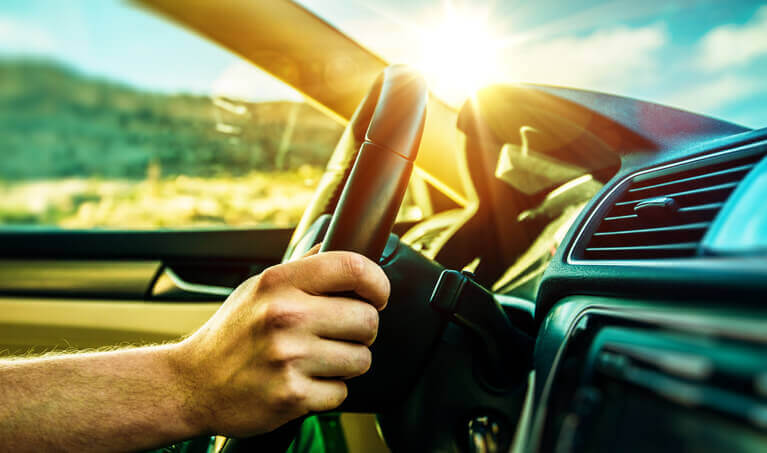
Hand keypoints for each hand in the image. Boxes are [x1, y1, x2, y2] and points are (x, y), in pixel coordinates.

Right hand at [170, 250, 389, 436]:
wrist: (190, 384)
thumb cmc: (230, 334)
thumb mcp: (257, 288)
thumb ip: (302, 268)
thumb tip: (339, 243)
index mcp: (279, 282)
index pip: (353, 267)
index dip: (378, 282)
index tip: (378, 295)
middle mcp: (286, 315)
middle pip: (367, 319)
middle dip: (361, 330)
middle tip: (340, 335)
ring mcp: (289, 357)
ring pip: (361, 359)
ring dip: (346, 363)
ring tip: (316, 360)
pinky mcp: (292, 396)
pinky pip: (341, 392)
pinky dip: (328, 392)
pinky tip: (303, 382)